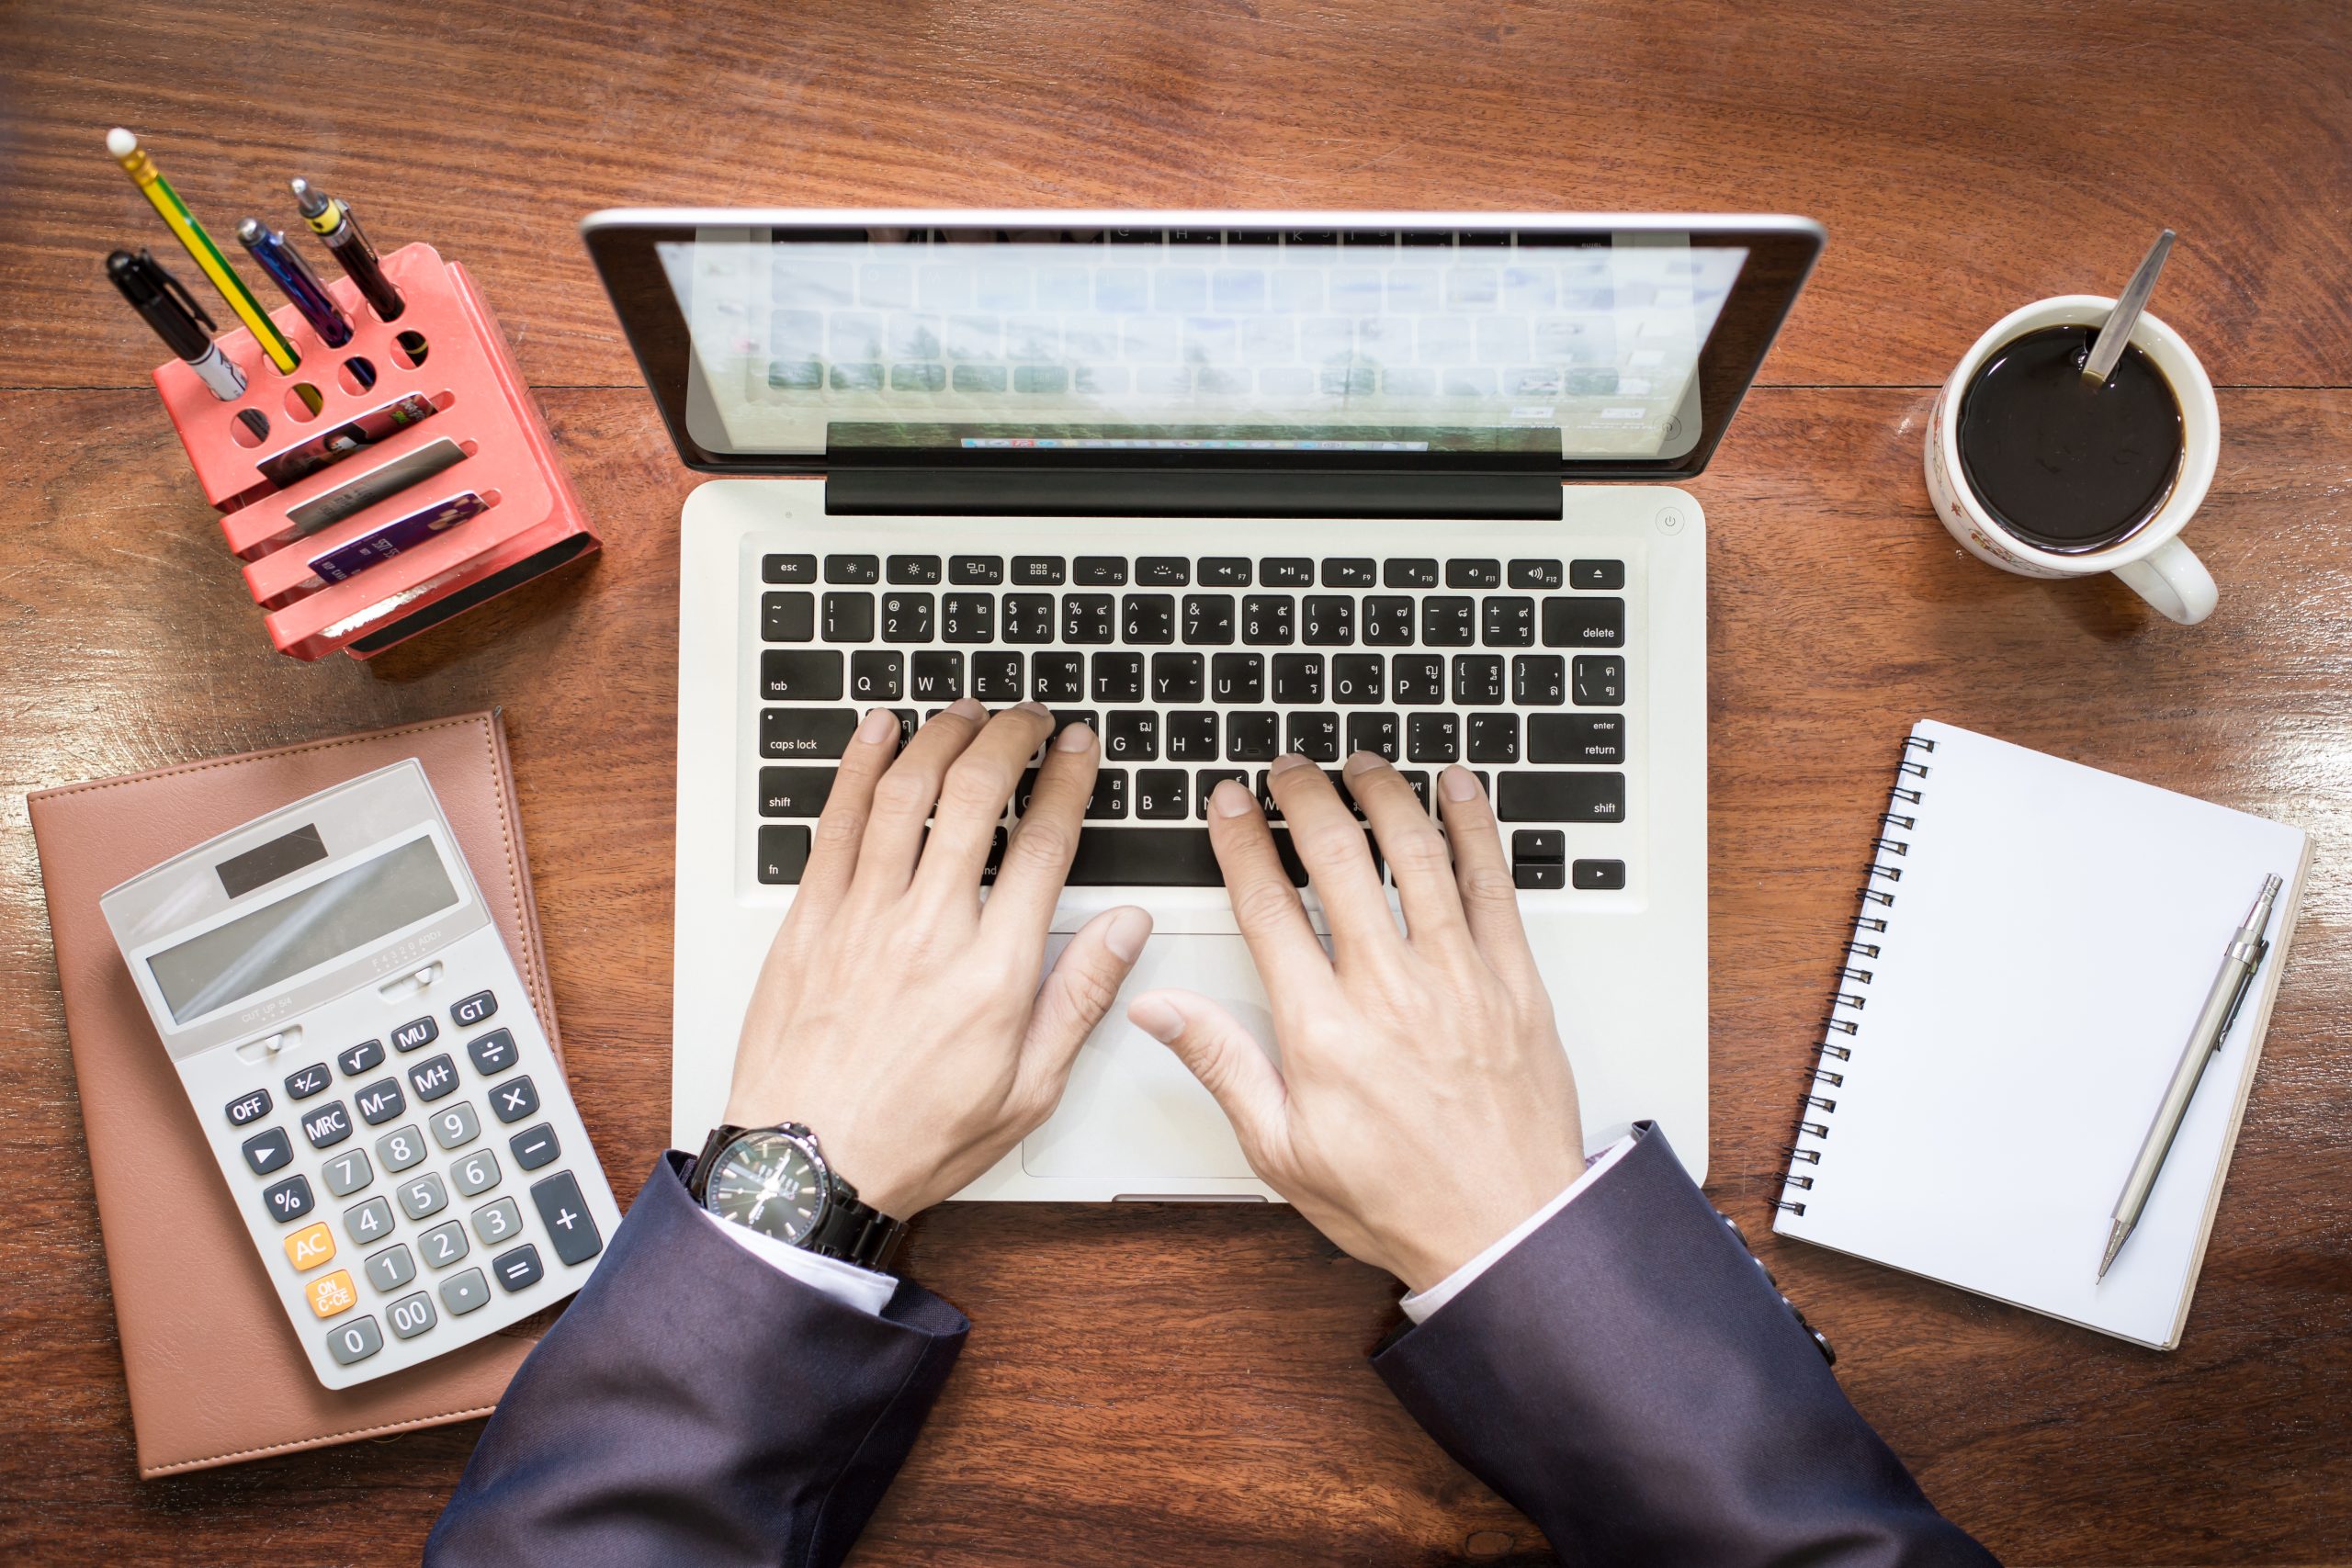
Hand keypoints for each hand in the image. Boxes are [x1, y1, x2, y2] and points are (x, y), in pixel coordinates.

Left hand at [725, 700, 1150, 1218]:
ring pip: (905, 793)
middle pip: (974, 796)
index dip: (1067, 781)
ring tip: (965, 713)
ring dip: (940, 738)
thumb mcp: (1027, 1090)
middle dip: (1009, 739)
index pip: (1043, 844)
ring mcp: (862, 917)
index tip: (1078, 749)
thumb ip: (1081, 998)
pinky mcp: (809, 919)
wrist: (806, 1167)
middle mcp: (928, 929)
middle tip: (1027, 718)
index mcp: (993, 972)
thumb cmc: (912, 1138)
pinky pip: (836, 821)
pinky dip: (860, 766)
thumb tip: (1127, 930)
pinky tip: (878, 734)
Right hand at [1128, 754, 1584, 1293]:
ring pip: (1415, 854)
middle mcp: (1390, 990)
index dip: (1240, 842)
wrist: (1508, 1232)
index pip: (1268, 906)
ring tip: (1360, 763)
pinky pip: (1493, 882)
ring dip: (1382, 795)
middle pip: (1338, 859)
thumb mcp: (1282, 1150)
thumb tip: (1158, 1008)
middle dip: (1304, 798)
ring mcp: (1458, 979)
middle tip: (1287, 769)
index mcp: (1323, 1029)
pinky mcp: (1514, 981)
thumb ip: (1221, 1063)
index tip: (1228, 805)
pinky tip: (1456, 787)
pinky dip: (1473, 826)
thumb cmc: (1398, 1200)